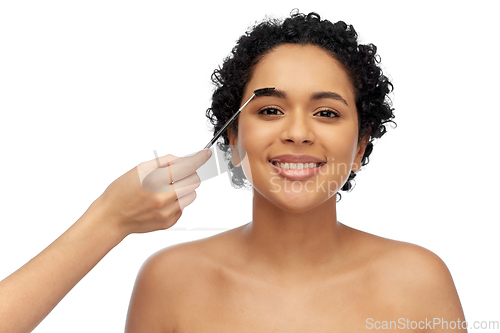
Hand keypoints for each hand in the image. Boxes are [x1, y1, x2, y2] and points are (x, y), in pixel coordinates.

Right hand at [92, 148, 211, 236]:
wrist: (111, 217)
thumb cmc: (122, 192)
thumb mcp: (139, 169)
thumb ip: (164, 162)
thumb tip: (183, 159)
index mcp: (156, 181)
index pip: (187, 166)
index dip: (200, 158)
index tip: (205, 154)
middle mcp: (164, 198)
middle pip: (194, 181)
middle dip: (189, 174)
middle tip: (177, 174)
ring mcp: (167, 212)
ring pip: (192, 195)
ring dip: (184, 188)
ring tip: (166, 189)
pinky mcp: (169, 222)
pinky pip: (183, 207)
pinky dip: (177, 201)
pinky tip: (161, 201)